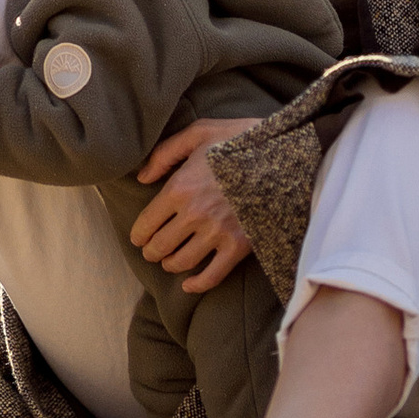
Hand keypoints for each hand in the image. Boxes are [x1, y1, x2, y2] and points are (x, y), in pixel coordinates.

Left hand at [128, 117, 259, 294]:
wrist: (281, 156)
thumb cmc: (237, 141)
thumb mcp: (198, 133)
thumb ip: (165, 153)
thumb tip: (142, 177)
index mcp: (180, 187)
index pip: (147, 222)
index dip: (138, 234)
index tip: (138, 238)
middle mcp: (195, 214)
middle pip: (161, 246)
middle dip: (151, 251)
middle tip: (150, 251)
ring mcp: (217, 232)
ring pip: (182, 262)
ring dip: (170, 265)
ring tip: (168, 261)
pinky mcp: (238, 246)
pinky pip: (212, 275)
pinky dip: (197, 284)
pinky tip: (188, 284)